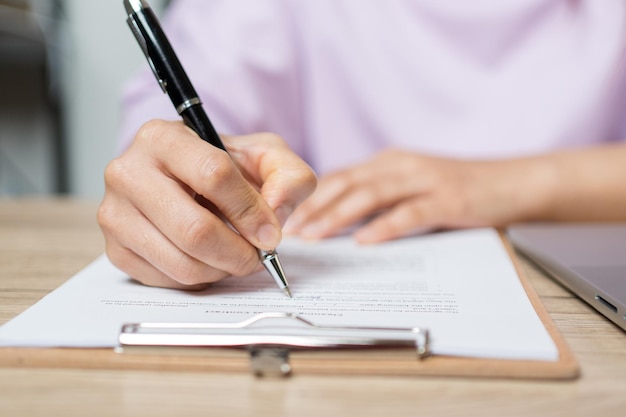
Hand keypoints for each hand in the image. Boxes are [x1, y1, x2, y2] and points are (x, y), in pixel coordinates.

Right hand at [98, 120, 315, 288]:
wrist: (183, 179)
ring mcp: (114, 212)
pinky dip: (198, 279)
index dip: (249, 211)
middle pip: (194, 228)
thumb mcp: (264, 156)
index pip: (212, 175)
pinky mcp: (114, 249)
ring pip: (180, 261)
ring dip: (221, 270)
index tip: (270, 233)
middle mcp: (128, 172)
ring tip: (234, 256)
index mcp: (162, 138)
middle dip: (237, 252)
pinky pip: (165, 280)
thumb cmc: (222, 166)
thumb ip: (288, 176)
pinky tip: (208, 260)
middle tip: (256, 257)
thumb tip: (274, 217)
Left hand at [284, 149, 550, 242]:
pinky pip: (410, 213)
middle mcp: (401, 166)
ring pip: (371, 195)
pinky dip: (385, 226)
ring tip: (314, 234)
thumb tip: (340, 220)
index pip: (339, 178)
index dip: (310, 197)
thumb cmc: (458, 189)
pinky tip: (365, 241)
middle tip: (288, 229)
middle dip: (313, 207)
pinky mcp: (447, 198)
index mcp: (388, 163)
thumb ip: (379, 197)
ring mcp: (424, 180)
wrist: (512, 183)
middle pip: (347, 184)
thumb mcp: (412, 185)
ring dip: (338, 216)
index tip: (286, 217)